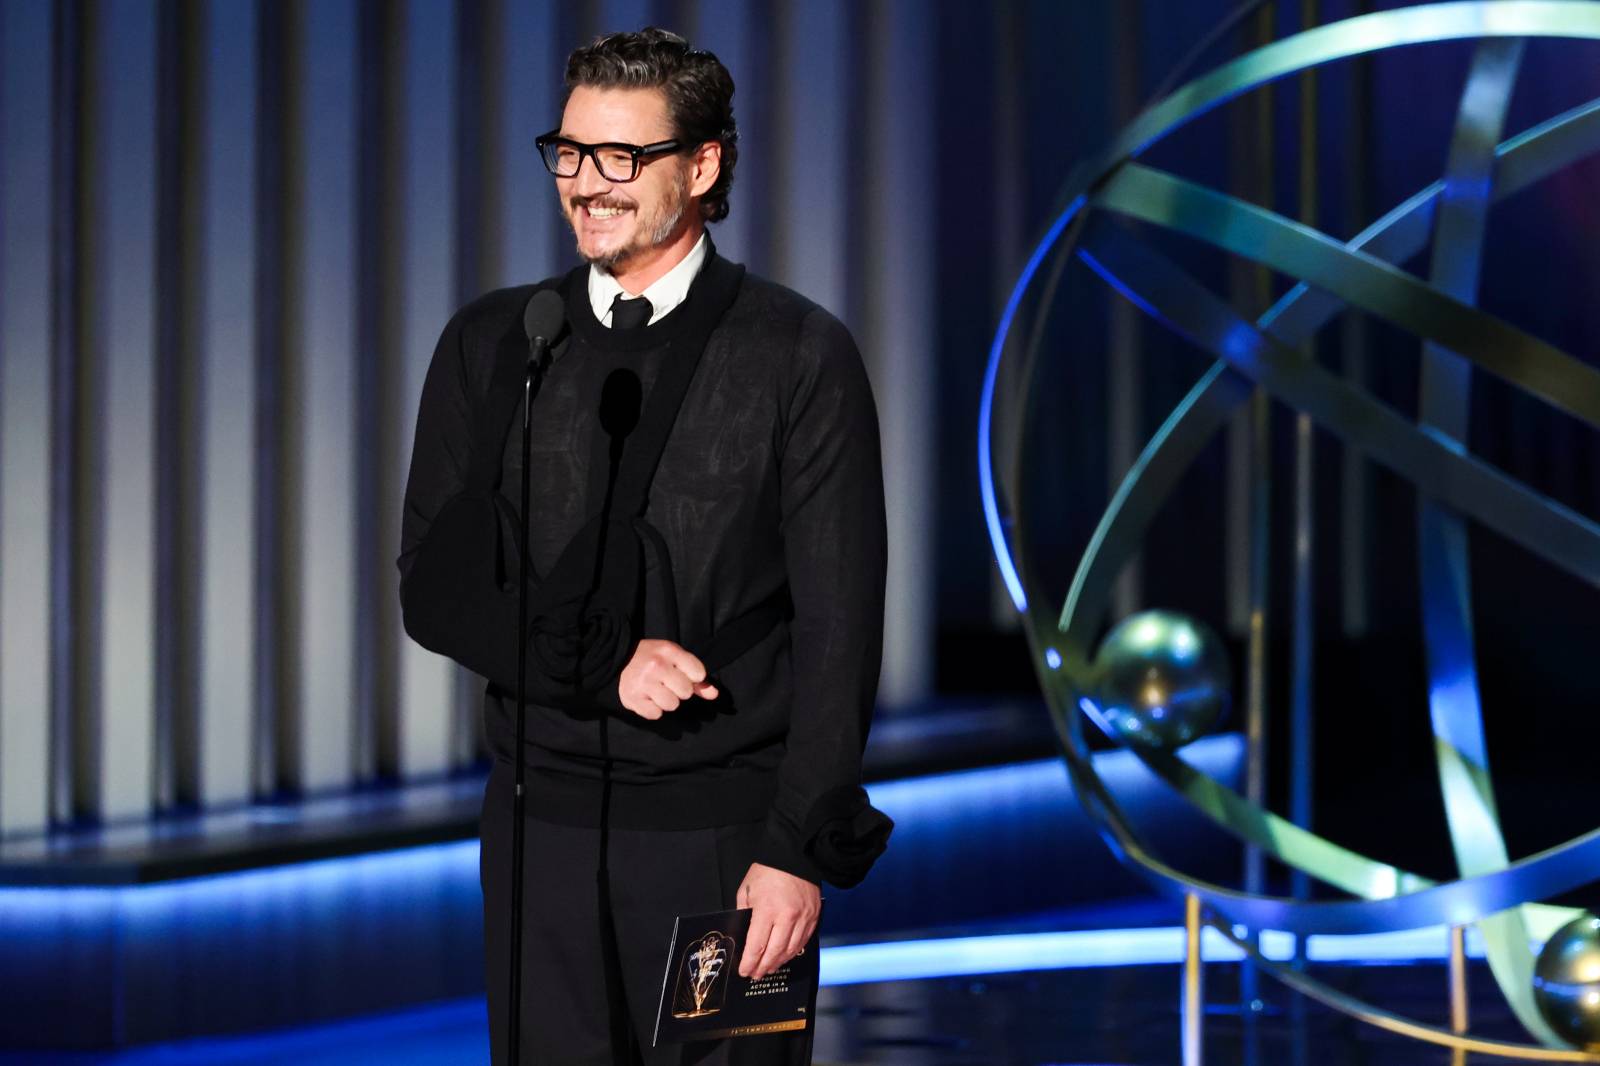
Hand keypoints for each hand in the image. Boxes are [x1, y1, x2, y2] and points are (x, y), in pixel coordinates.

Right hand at [617, 639, 717, 719]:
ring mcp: (643, 682)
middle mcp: (656, 665)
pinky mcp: (633, 698)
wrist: (616, 661)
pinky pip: (656, 714)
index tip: (682, 674)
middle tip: (666, 683)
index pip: (698, 673)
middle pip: (686, 692)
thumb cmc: (651, 660)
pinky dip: (652, 709)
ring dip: (666, 701)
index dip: (693, 677)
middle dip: (679, 690)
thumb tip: (714, 694)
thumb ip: (696, 677)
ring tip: (655, 691)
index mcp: (669, 651)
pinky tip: (646, 698)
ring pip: (672, 705)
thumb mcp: (674, 659)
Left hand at [736, 862, 820, 979]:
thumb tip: (743, 935)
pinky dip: (793, 951)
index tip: (744, 971)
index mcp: (767, 910)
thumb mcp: (747, 890)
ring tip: (769, 968)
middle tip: (755, 975)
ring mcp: (803, 918)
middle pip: (774, 952)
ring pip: (791, 950)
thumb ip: (744, 914)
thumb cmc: (768, 871)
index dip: (749, 963)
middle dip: (763, 967)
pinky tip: (785, 955)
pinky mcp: (814, 916)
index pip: (757, 946)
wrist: (795, 855)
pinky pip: (804, 941)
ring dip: (778, 962)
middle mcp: (787, 917)